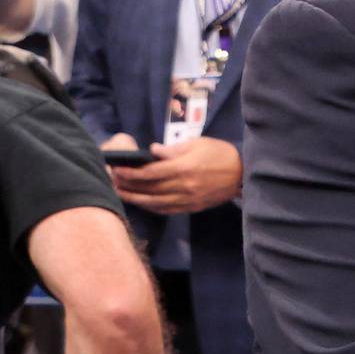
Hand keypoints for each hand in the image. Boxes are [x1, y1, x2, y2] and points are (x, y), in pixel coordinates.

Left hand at [110, 135, 242, 213]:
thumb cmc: (219, 153)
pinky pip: (165, 209)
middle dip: (128, 185)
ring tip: (120, 193)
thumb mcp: (198, 144)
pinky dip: (150, 207)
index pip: (150, 173)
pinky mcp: (190, 207)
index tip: (117, 168)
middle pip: (148, 189)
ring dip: (134, 199)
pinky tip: (140, 202)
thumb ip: (173, 149)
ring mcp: (186, 199)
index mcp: (184, 167)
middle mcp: (183, 186)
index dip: (131, 172)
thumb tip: (152, 152)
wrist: (242, 174)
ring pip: (153, 202)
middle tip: (112, 181)